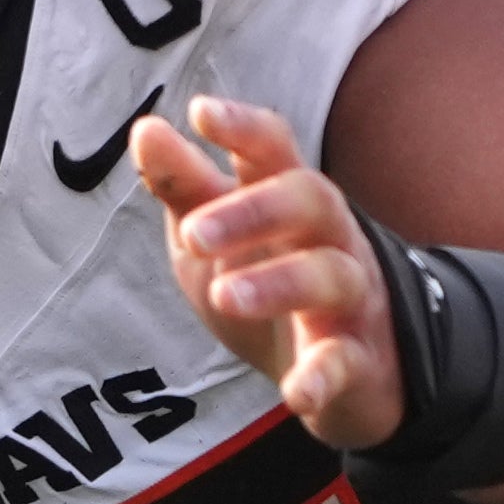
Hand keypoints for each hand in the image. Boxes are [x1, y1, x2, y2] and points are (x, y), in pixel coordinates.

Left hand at [135, 96, 401, 450]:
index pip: (275, 148)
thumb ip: (184, 189)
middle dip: (252, 210)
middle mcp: (329, 236)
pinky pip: (346, 361)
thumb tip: (145, 128)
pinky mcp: (359, 360)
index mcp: (289, 200)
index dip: (242, 127)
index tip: (200, 113)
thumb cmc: (268, 286)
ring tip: (223, 296)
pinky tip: (296, 391)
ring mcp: (350, 298)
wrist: (343, 376)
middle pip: (310, 198)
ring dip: (278, 283)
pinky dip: (323, 374)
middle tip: (193, 233)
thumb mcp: (215, 241)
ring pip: (331, 274)